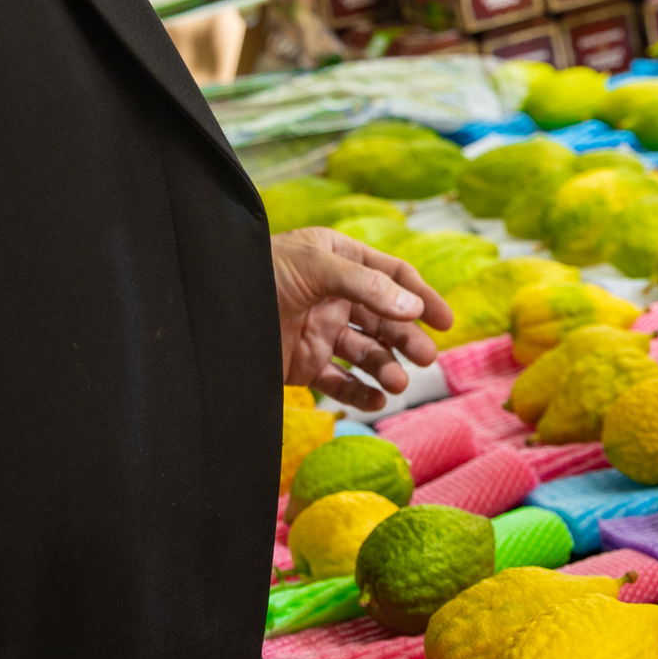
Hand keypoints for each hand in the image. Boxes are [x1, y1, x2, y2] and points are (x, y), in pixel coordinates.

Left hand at [270, 227, 451, 410]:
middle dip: (407, 337)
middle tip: (425, 358)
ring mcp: (320, 329)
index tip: (446, 320)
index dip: (420, 295)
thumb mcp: (315, 266)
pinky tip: (377, 400)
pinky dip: (362, 393)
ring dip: (388, 367)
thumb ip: (367, 285)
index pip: (391, 274)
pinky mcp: (305, 363)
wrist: (212, 311)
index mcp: (337, 258)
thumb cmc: (259, 273)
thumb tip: (414, 306)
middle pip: (385, 317)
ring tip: (398, 383)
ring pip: (367, 351)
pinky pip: (341, 381)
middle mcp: (333, 293)